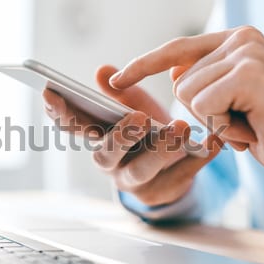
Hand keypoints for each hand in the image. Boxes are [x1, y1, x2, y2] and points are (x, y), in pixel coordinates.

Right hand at [43, 65, 221, 205]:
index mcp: (100, 139)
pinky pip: (179, 177)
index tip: (49, 92)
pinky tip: (214, 142)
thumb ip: (118, 92)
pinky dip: (197, 159)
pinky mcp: (161, 192)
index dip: (60, 112)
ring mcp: (135, 182)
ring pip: (141, 170)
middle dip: (120, 136)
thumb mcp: (132, 108)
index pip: (73, 128)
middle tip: (139, 117)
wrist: (169, 164)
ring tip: (182, 128)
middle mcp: (111, 164)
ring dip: (161, 149)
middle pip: (104, 155)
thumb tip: (102, 70)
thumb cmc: (145, 131)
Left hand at [110, 26, 263, 174]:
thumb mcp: (226, 101)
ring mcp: (246, 53)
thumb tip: (173, 70)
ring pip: (187, 94)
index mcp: (234, 41)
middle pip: (179, 81)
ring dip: (212, 120)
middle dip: (201, 112)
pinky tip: (247, 128)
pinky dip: (221, 126)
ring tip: (245, 123)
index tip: (116, 81)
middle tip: (238, 120)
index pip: (176, 50)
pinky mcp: (247, 73)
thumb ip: (200, 81)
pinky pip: (203, 105)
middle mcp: (241, 39)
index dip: (143, 66)